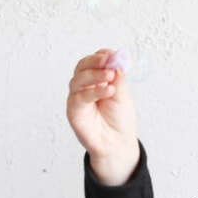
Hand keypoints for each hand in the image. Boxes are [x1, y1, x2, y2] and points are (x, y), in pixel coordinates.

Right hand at [66, 49, 139, 184]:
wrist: (118, 143)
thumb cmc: (120, 120)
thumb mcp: (123, 96)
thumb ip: (118, 79)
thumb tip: (116, 61)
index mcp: (97, 80)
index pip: (94, 62)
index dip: (102, 56)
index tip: (112, 55)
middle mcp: (85, 86)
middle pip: (82, 67)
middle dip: (94, 62)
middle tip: (108, 61)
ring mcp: (77, 98)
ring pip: (78, 79)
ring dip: (94, 75)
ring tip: (110, 77)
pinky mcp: (74, 110)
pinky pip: (79, 97)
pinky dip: (93, 91)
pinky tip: (108, 90)